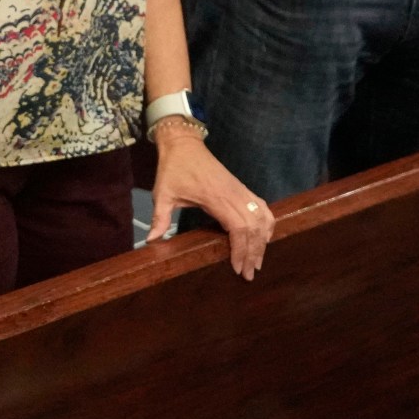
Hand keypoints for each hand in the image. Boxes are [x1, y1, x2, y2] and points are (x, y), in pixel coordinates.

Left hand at [147, 125, 271, 279]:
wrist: (184, 144)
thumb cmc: (174, 168)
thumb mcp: (163, 194)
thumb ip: (160, 218)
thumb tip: (151, 241)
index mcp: (216, 198)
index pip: (238, 228)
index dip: (241, 250)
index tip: (238, 268)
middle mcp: (234, 195)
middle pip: (253, 227)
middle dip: (254, 252)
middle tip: (250, 274)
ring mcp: (241, 190)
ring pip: (261, 217)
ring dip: (263, 239)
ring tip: (258, 260)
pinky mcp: (242, 187)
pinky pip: (262, 206)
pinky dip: (267, 222)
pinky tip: (265, 236)